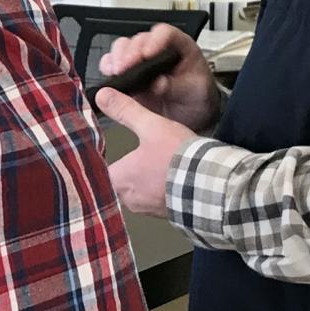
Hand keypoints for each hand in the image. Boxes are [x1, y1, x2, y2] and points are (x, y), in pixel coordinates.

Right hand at [95, 24, 220, 133]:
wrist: (191, 115)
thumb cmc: (197, 96)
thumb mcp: (195, 91)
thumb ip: (178, 86)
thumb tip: (158, 83)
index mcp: (179, 46)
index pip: (165, 34)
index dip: (155, 41)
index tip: (148, 54)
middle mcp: (158, 49)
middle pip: (140, 39)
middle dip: (131, 52)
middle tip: (126, 67)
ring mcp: (141, 60)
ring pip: (124, 47)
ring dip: (117, 57)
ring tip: (117, 71)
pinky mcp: (128, 74)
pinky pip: (114, 63)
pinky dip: (108, 66)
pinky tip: (108, 73)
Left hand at [95, 87, 196, 219]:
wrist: (211, 185)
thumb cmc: (178, 157)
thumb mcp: (151, 126)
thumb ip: (126, 111)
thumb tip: (102, 96)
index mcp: (119, 178)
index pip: (98, 171)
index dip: (100, 160)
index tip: (103, 152)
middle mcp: (129, 199)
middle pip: (115, 185)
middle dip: (122, 172)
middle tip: (129, 159)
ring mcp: (147, 209)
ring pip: (135, 195)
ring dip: (141, 184)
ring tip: (151, 168)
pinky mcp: (165, 214)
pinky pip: (154, 203)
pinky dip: (158, 193)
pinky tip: (167, 181)